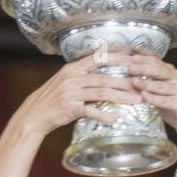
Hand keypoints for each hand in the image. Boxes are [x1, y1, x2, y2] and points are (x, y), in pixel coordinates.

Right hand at [14, 54, 144, 138]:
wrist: (34, 114)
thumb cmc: (52, 99)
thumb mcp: (65, 81)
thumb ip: (82, 76)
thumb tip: (103, 72)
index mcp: (73, 68)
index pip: (98, 58)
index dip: (117, 58)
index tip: (134, 60)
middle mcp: (73, 78)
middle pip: (104, 77)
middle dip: (126, 81)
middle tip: (142, 84)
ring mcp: (71, 93)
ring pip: (101, 93)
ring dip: (121, 97)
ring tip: (136, 101)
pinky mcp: (70, 108)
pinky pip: (90, 111)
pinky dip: (103, 114)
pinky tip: (114, 118)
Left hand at [126, 53, 176, 134]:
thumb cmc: (171, 104)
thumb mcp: (161, 89)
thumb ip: (151, 80)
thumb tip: (131, 72)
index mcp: (174, 72)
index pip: (157, 62)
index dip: (144, 59)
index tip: (131, 58)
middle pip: (159, 71)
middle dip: (143, 68)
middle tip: (130, 68)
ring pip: (160, 86)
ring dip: (145, 84)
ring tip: (133, 81)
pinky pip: (163, 100)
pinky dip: (152, 98)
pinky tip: (143, 95)